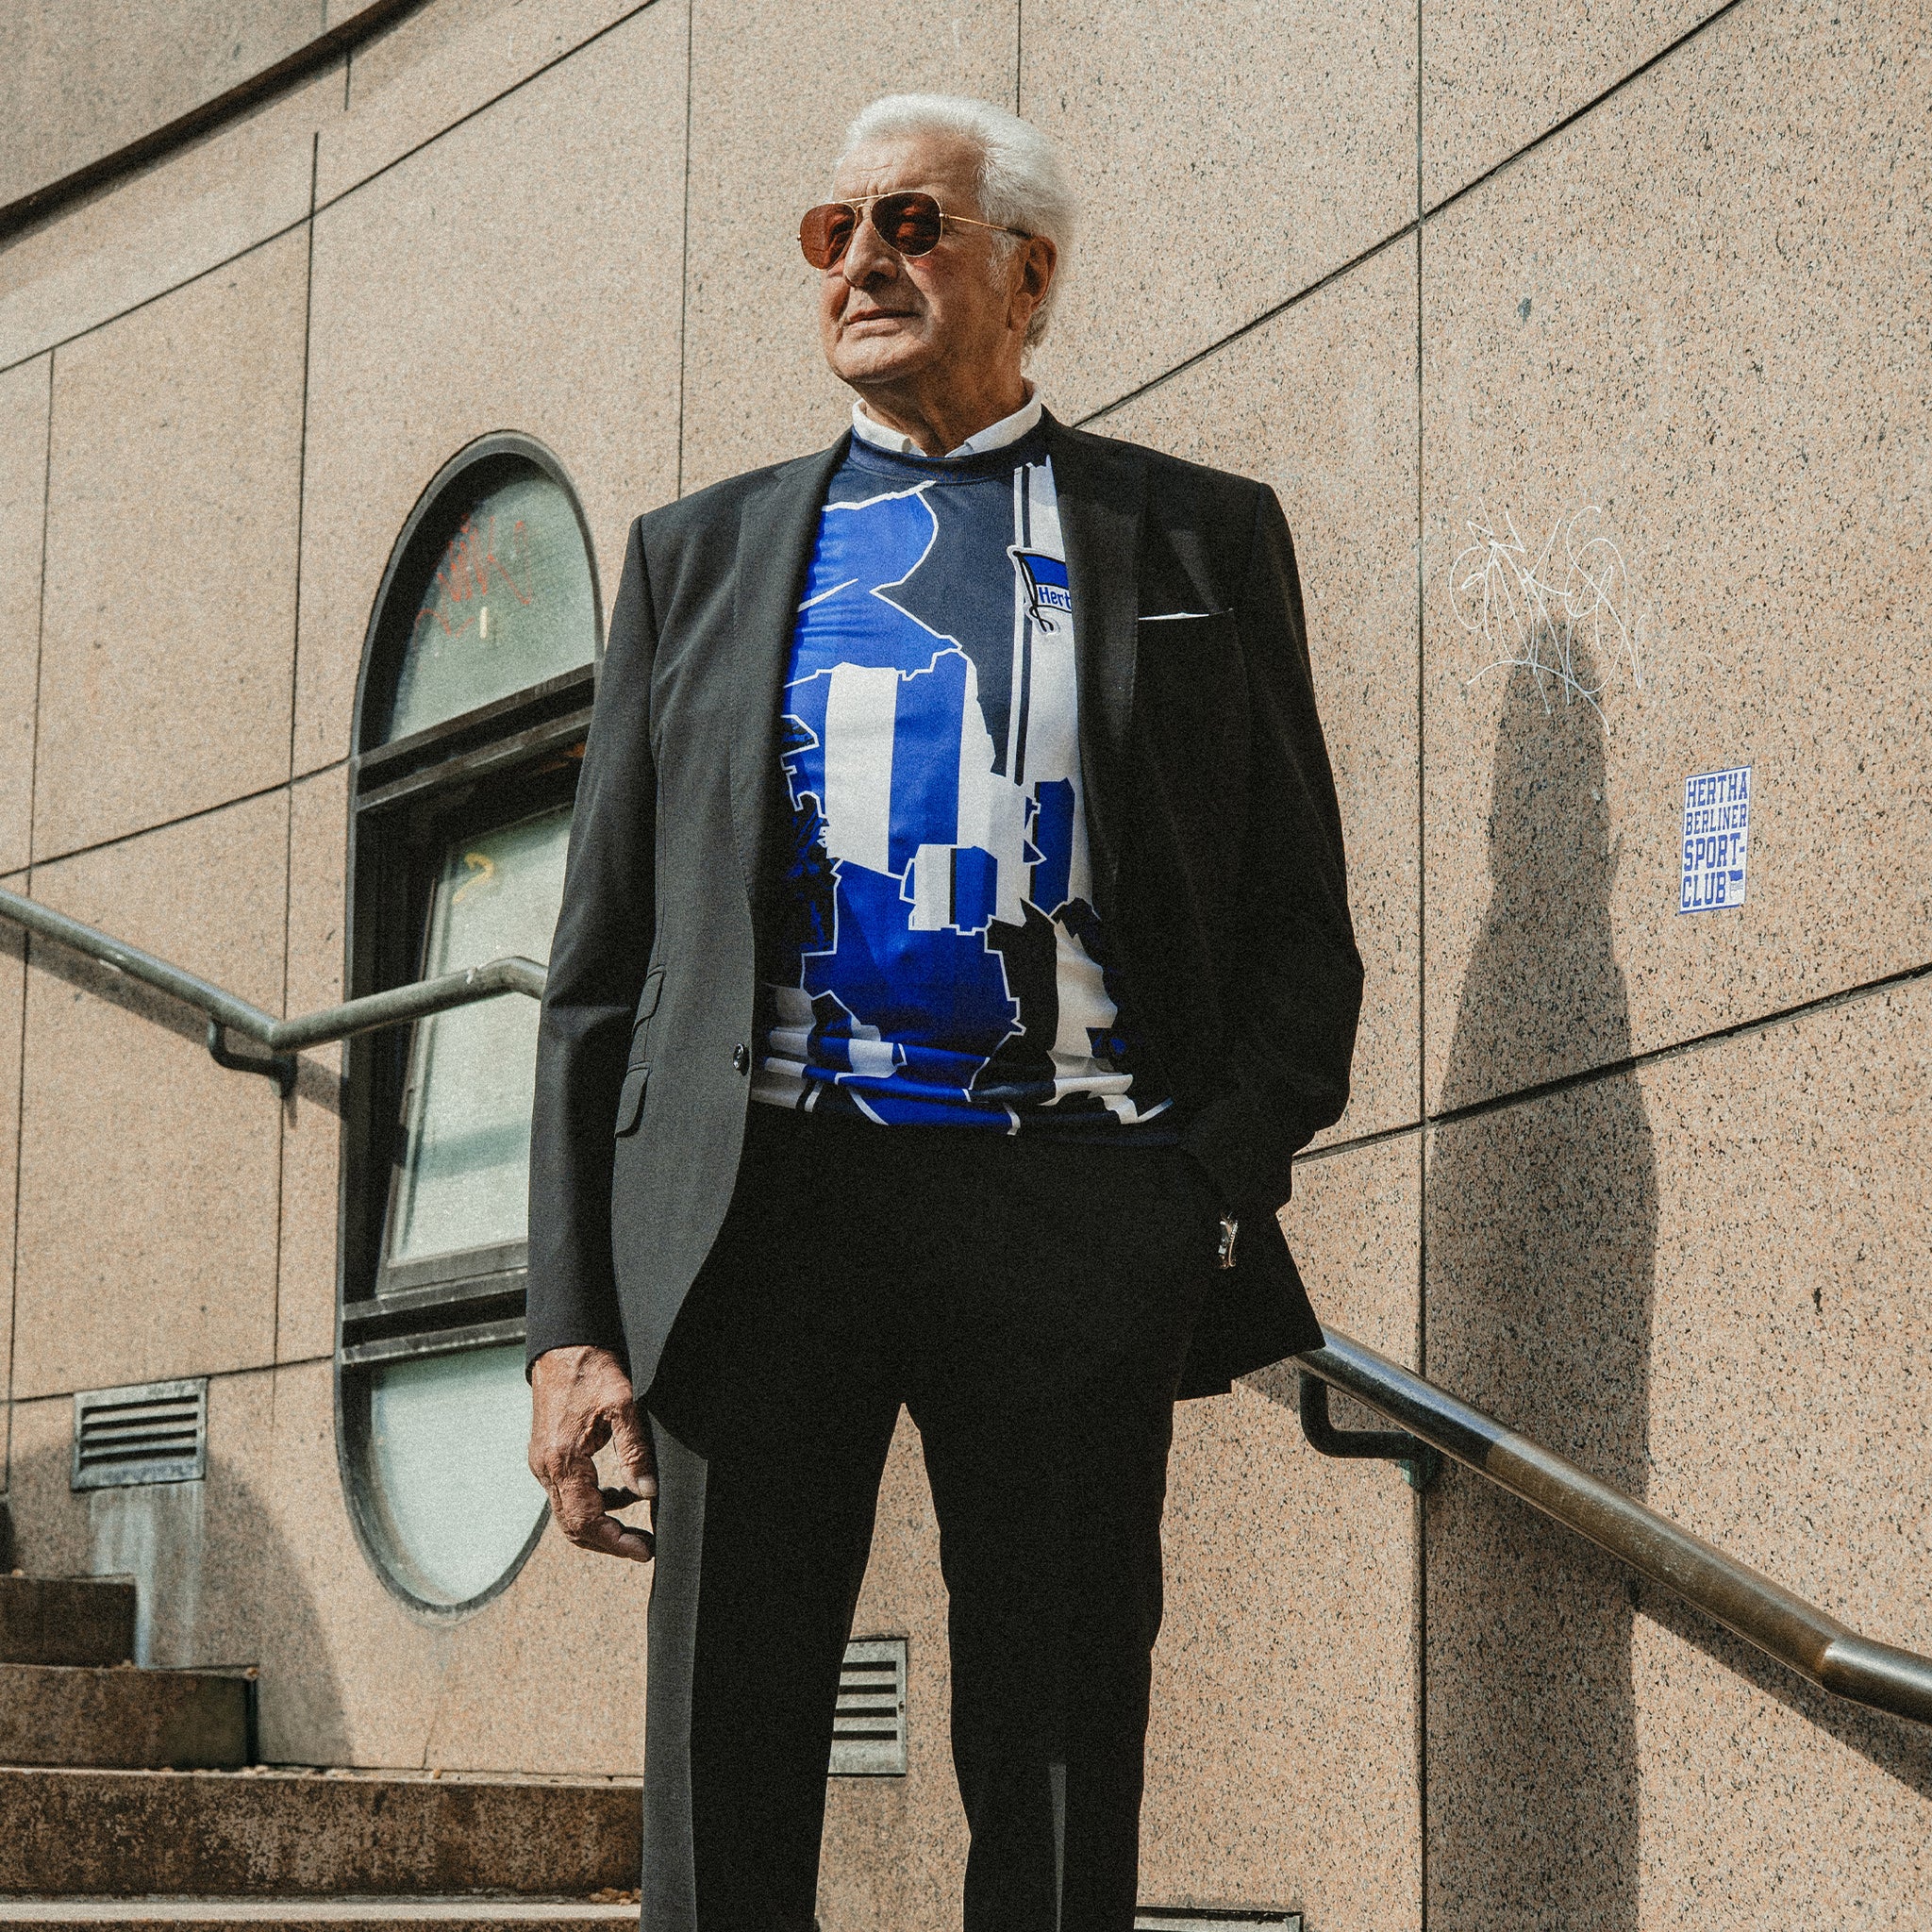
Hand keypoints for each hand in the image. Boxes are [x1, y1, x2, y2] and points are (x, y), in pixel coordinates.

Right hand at [528, 1345, 656, 1562]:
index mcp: (563, 1460)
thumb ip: (635, 1451)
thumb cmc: (592, 1370)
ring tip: (637, 1524)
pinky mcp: (546, 1457)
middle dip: (608, 1542)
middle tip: (643, 1547)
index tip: (643, 1551)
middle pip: (573, 1526)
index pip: (585, 1520)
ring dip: (602, 1523)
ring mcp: (542, 1464)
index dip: (615, 1542)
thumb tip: (647, 1491)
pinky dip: (593, 1502)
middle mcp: (545, 1468)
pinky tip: (621, 1492)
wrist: (563, 1346)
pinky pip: (567, 1494)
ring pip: (568, 1513)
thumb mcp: (623, 1405)